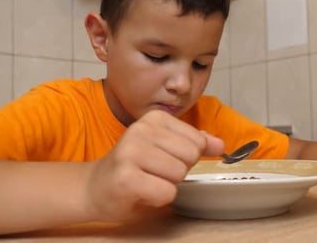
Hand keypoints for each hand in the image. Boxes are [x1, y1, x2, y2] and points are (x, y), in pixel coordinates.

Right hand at [83, 110, 223, 221]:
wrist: (95, 187)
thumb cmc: (133, 168)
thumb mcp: (165, 148)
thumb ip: (194, 143)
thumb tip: (221, 144)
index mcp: (154, 118)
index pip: (197, 141)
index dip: (186, 157)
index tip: (163, 158)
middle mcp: (141, 129)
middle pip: (190, 156)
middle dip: (178, 171)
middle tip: (154, 172)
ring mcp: (131, 152)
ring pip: (179, 174)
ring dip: (167, 184)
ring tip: (146, 180)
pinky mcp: (126, 177)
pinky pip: (166, 192)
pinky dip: (158, 198)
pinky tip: (140, 191)